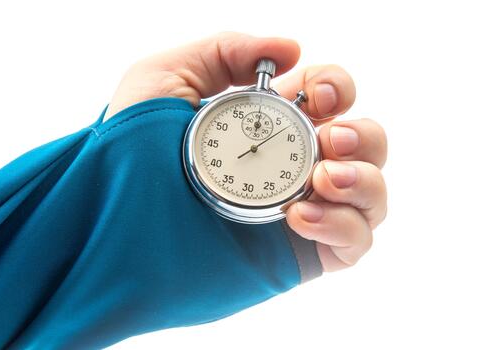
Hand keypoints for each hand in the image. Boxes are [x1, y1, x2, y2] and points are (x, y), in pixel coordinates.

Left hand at [106, 32, 386, 271]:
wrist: (112, 224)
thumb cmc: (129, 150)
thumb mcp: (167, 78)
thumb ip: (225, 50)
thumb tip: (292, 50)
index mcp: (271, 124)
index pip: (330, 97)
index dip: (337, 87)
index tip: (316, 94)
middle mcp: (294, 165)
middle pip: (363, 144)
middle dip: (360, 136)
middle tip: (329, 141)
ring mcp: (303, 210)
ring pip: (371, 193)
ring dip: (364, 181)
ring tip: (324, 178)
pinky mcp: (302, 254)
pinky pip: (355, 242)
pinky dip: (345, 226)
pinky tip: (301, 217)